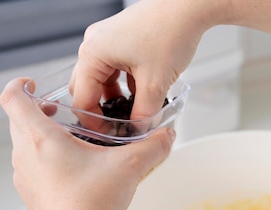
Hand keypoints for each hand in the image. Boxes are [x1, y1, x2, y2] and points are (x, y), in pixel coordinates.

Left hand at [0, 77, 174, 209]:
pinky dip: (47, 163)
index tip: (35, 85)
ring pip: (25, 147)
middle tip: (66, 113)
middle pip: (18, 121)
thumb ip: (153, 146)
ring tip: (75, 143)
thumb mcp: (129, 167)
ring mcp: (25, 179)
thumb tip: (167, 135)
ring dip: (44, 138)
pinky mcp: (31, 198)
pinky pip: (33, 170)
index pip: (12, 98)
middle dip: (40, 111)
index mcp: (40, 138)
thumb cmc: (91, 205)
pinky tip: (76, 174)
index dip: (20, 84)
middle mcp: (25, 156)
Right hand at [69, 0, 270, 120]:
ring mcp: (106, 40)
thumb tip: (139, 132)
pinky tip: (142, 92)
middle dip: (102, 110)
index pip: (81, 99)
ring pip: (101, 79)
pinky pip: (114, 68)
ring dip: (115, 98)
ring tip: (134, 111)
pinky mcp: (120, 39)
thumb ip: (144, 113)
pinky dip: (124, 84)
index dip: (94, 123)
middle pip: (86, 88)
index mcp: (93, 54)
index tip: (110, 136)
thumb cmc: (169, 33)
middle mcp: (94, 45)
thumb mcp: (155, 83)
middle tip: (119, 128)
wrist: (188, 6)